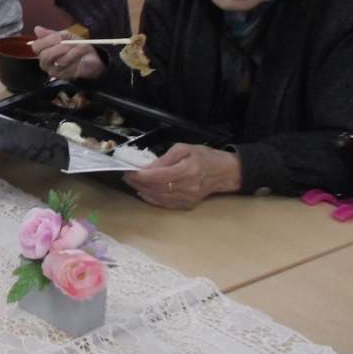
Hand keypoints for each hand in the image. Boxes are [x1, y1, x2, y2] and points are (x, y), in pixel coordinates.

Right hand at [30, 26, 105, 81]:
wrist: (91, 59)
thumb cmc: (76, 46)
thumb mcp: (65, 36)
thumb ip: (51, 34)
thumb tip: (37, 29)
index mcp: (43, 52)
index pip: (36, 46)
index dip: (47, 40)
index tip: (59, 37)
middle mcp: (46, 63)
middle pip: (45, 55)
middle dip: (60, 47)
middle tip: (70, 43)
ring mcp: (55, 72)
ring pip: (60, 61)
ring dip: (72, 52)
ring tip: (80, 48)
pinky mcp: (66, 77)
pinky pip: (70, 67)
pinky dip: (79, 60)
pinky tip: (82, 57)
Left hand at [124, 143, 242, 208]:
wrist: (225, 172)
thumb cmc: (204, 156)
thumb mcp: (184, 149)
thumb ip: (165, 158)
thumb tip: (147, 168)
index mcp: (188, 170)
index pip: (158, 176)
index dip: (141, 176)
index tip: (129, 172)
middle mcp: (189, 187)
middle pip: (157, 188)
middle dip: (139, 183)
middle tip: (127, 177)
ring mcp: (189, 198)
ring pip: (160, 198)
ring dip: (144, 191)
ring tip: (133, 184)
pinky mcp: (190, 205)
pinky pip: (167, 204)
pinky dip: (153, 199)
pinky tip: (144, 193)